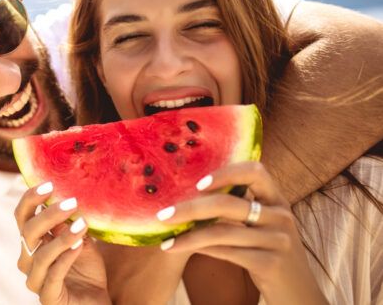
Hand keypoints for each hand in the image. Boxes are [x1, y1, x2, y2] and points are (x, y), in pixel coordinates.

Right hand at [14, 182, 109, 304]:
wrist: (94, 301)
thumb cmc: (85, 269)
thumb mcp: (80, 239)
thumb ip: (71, 223)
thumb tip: (69, 198)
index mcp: (32, 242)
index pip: (22, 216)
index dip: (30, 199)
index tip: (49, 184)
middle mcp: (27, 259)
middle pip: (28, 232)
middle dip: (48, 215)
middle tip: (71, 203)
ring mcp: (35, 279)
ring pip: (40, 255)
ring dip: (62, 238)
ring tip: (81, 224)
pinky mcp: (47, 297)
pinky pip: (53, 276)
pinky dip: (66, 259)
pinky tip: (80, 245)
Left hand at [156, 161, 327, 304]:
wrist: (300, 295)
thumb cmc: (270, 255)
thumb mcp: (262, 227)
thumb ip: (238, 209)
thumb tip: (190, 195)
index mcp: (277, 200)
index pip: (255, 170)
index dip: (226, 172)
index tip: (197, 182)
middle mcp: (281, 216)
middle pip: (228, 203)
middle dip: (190, 208)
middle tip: (162, 214)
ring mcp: (278, 240)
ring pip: (222, 231)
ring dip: (188, 235)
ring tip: (165, 240)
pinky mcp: (270, 264)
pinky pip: (227, 252)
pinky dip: (200, 250)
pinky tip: (182, 250)